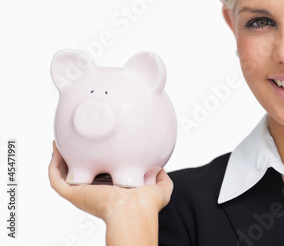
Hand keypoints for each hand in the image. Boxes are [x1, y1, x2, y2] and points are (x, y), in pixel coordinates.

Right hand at [48, 141, 172, 222]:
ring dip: (60, 158)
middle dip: (74, 158)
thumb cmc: (146, 206)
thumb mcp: (160, 190)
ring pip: (64, 175)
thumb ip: (162, 179)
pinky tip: (57, 150)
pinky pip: (56, 179)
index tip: (96, 148)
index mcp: (111, 191)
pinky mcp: (73, 194)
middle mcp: (94, 192)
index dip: (96, 162)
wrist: (134, 210)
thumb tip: (160, 168)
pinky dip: (54, 165)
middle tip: (73, 142)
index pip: (100, 174)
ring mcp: (82, 193)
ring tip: (60, 142)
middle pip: (79, 172)